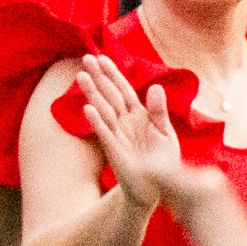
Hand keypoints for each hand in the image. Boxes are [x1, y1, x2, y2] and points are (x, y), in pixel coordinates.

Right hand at [74, 57, 186, 206]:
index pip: (124, 89)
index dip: (113, 74)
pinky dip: (96, 121)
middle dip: (99, 77)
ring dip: (93, 93)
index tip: (102, 57)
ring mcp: (118, 134)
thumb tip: (156, 87)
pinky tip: (87, 108)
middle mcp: (125, 121)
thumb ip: (159, 111)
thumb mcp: (165, 134)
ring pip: (104, 109)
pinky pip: (104, 132)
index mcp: (139, 115)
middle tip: (85, 58)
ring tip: (81, 76)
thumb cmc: (162, 160)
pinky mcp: (114, 150)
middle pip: (110, 94)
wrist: (156, 187)